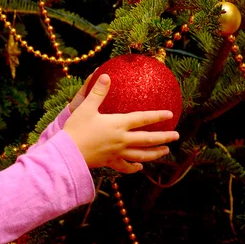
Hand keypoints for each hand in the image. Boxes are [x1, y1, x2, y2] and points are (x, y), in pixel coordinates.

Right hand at [63, 74, 178, 173]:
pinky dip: (134, 167)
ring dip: (155, 153)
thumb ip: (98, 92)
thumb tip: (106, 76)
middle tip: (176, 136)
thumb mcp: (86, 107)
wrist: (68, 151)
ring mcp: (117, 152)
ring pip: (141, 154)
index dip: (157, 116)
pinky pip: (126, 166)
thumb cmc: (76, 128)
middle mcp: (122, 139)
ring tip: (165, 151)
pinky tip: (139, 167)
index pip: (142, 119)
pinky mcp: (110, 162)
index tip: (170, 114)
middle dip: (164, 137)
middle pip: (148, 139)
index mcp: (118, 124)